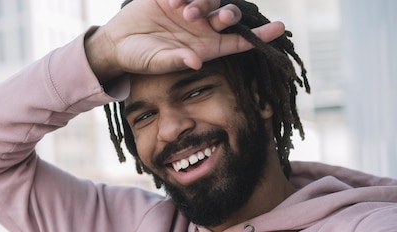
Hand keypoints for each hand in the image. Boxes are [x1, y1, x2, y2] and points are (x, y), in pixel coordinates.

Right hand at [85, 0, 285, 82]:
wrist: (117, 42)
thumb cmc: (139, 59)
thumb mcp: (157, 61)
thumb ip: (176, 59)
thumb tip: (195, 61)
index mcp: (204, 48)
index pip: (238, 42)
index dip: (259, 36)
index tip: (279, 28)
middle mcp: (202, 28)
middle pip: (228, 17)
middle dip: (230, 15)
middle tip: (219, 17)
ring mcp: (190, 10)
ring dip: (204, 1)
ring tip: (182, 10)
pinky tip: (171, 2)